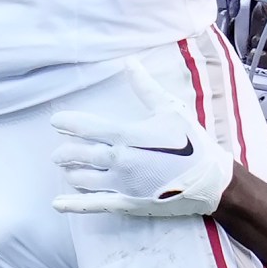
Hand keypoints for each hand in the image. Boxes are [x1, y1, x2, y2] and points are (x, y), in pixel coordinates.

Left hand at [52, 72, 233, 216]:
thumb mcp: (170, 109)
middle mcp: (121, 161)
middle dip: (66, 152)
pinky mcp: (128, 204)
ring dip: (71, 172)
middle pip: (82, 155)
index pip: (88, 127)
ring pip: (84, 179)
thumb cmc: (192, 143)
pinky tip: (58, 204)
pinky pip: (95, 205)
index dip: (68, 123)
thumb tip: (130, 62)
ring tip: (66, 170)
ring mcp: (123, 185)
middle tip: (58, 152)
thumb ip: (145, 87)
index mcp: (128, 136)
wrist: (211, 181)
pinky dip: (74, 205)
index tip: (55, 121)